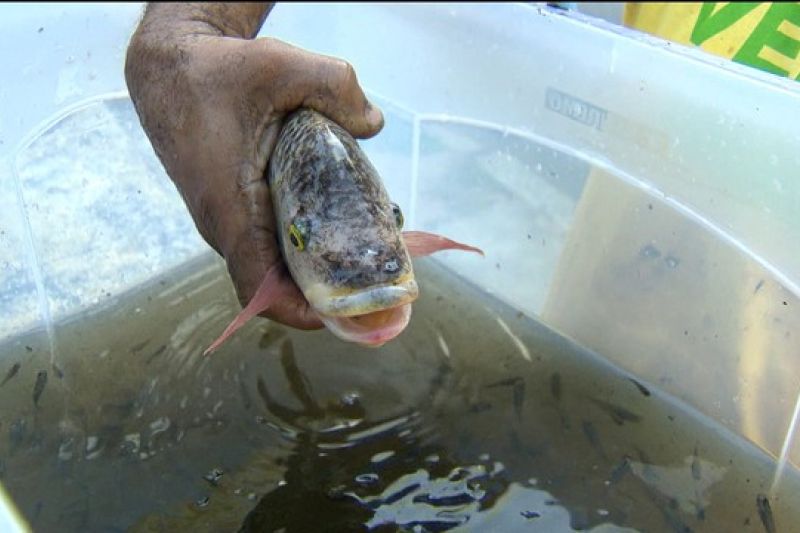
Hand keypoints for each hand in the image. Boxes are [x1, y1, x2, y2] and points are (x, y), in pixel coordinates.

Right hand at [124, 3, 383, 329]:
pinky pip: (268, 241)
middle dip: (325, 290)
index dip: (303, 311)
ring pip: (273, 264)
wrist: (167, 68)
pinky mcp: (233, 207)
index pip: (260, 287)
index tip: (348, 312)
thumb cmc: (213, 72)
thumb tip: (373, 122)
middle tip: (376, 278)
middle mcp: (225, 224)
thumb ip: (335, 85)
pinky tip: (338, 220)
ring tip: (366, 250)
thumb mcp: (280, 65)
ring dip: (315, 266)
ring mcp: (227, 219)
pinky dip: (303, 243)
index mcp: (231, 207)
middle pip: (275, 284)